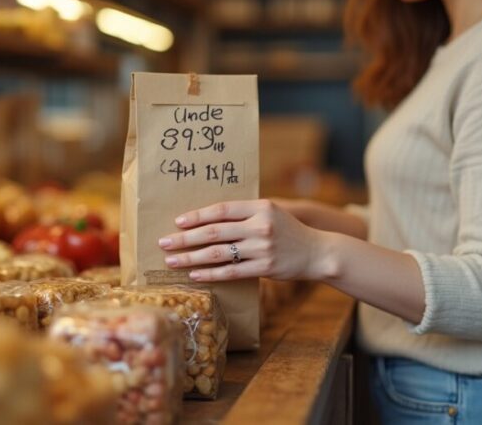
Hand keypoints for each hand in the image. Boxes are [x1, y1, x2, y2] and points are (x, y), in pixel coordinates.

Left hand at [158, 199, 325, 281]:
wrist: (317, 252)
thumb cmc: (287, 231)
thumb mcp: (270, 213)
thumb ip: (243, 214)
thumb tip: (206, 219)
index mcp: (260, 207)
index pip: (221, 210)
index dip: (197, 216)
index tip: (178, 221)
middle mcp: (260, 226)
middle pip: (214, 232)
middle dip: (185, 238)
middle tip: (164, 243)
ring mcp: (263, 248)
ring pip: (218, 253)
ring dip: (191, 258)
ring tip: (172, 260)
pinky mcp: (265, 268)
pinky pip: (231, 272)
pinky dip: (210, 273)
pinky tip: (195, 275)